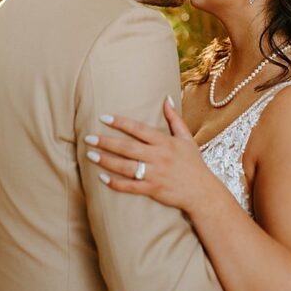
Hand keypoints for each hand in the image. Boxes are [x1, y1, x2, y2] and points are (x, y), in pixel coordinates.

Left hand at [86, 101, 205, 211]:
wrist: (202, 192)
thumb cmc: (193, 164)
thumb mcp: (186, 138)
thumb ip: (174, 119)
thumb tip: (167, 98)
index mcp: (165, 142)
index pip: (138, 129)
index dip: (120, 123)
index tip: (103, 117)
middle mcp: (158, 157)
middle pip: (127, 148)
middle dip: (106, 142)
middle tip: (88, 137)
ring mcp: (155, 174)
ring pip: (125, 167)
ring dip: (106, 161)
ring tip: (90, 155)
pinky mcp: (153, 190)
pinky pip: (130, 187)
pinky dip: (116, 183)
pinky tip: (102, 177)